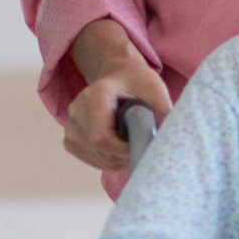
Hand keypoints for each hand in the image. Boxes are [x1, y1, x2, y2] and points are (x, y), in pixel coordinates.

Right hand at [61, 28, 172, 171]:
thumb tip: (168, 141)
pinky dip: (111, 160)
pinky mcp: (71, 140)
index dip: (123, 149)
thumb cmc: (138, 83)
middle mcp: (76, 110)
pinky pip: (93, 161)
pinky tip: (120, 146)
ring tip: (133, 140)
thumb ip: (162, 113)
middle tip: (143, 142)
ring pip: (99, 159)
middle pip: (100, 151)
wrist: (119, 77)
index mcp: (95, 95)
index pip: (100, 137)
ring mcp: (71, 126)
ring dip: (121, 159)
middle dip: (126, 155)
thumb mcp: (155, 89)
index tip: (143, 145)